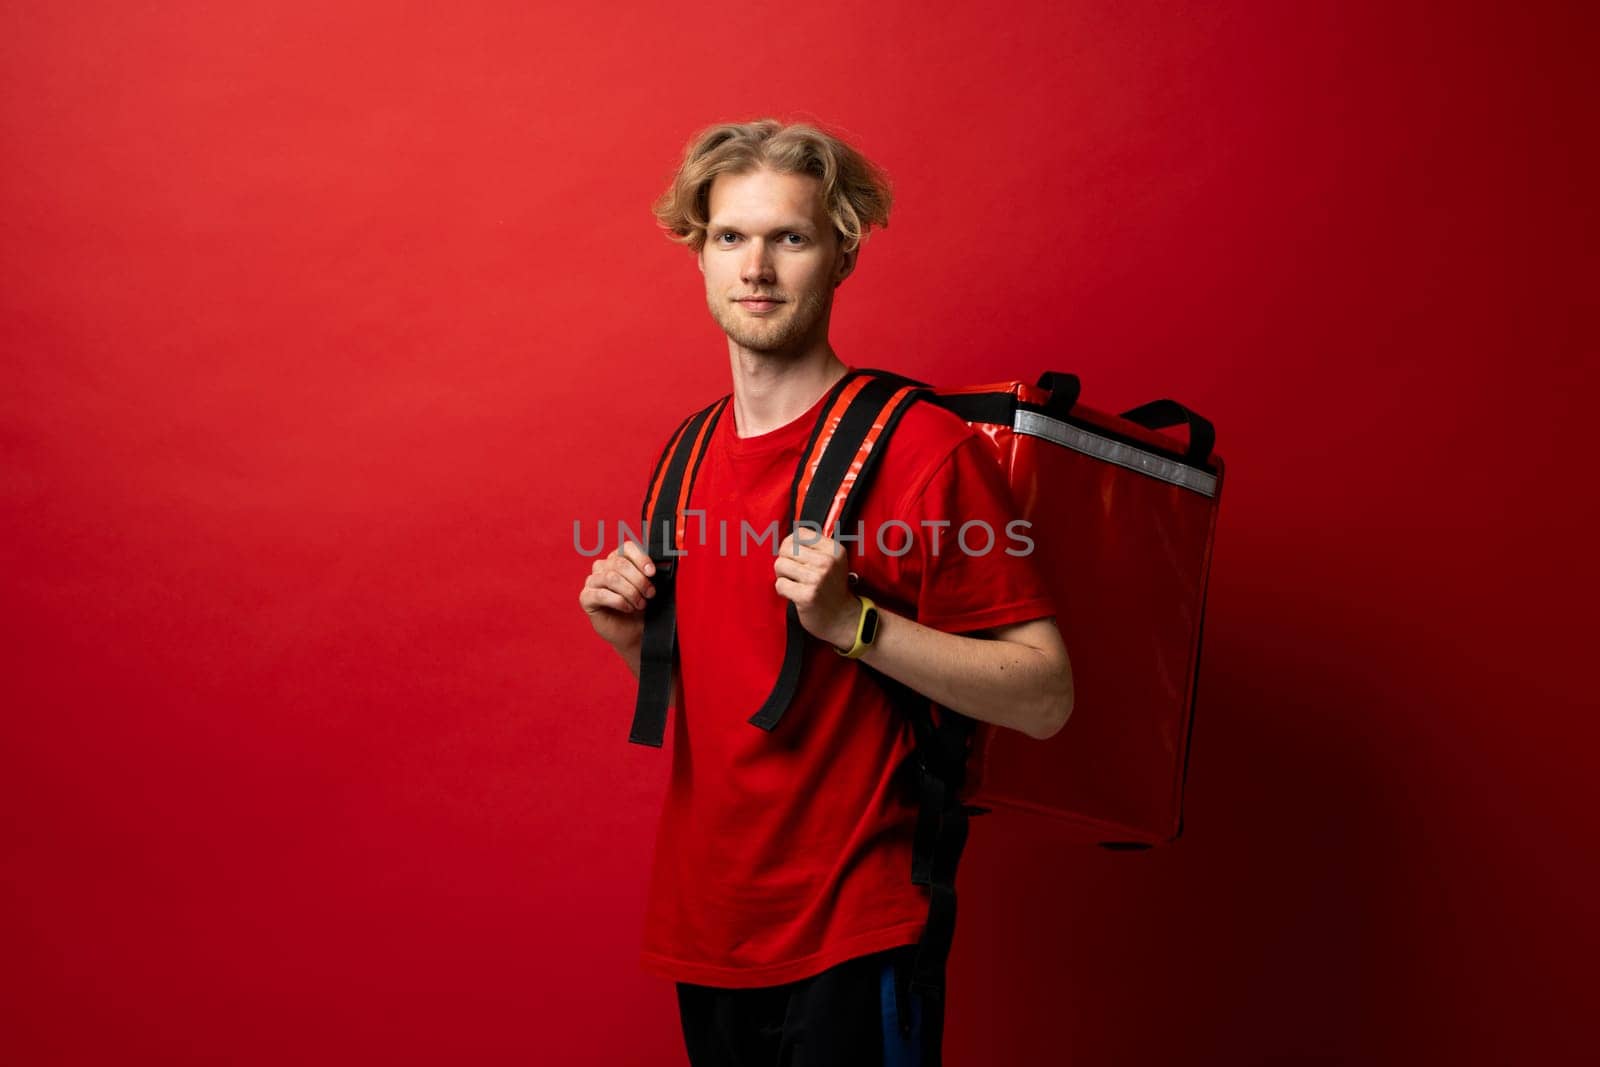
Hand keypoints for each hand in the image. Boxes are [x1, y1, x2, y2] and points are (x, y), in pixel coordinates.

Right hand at [579, 539, 656, 649]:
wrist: (634, 631)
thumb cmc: (640, 608)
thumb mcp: (649, 588)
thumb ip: (649, 575)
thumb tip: (655, 568)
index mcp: (619, 559)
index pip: (627, 548)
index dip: (641, 558)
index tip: (652, 573)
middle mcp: (603, 567)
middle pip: (620, 564)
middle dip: (639, 580)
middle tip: (650, 594)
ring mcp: (593, 581)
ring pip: (611, 578)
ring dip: (630, 592)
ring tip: (640, 604)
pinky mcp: (586, 597)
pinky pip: (601, 594)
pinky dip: (619, 601)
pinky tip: (627, 608)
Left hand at [773, 531, 859, 651]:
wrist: (842, 618)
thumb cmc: (833, 589)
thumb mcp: (833, 562)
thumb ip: (814, 547)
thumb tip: (788, 538)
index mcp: (834, 550)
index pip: (800, 533)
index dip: (791, 543)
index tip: (795, 555)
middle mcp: (827, 562)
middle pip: (787, 548)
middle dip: (785, 560)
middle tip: (794, 572)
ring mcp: (817, 579)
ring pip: (780, 565)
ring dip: (783, 576)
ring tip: (795, 582)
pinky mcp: (806, 596)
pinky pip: (780, 584)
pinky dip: (783, 590)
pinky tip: (795, 593)